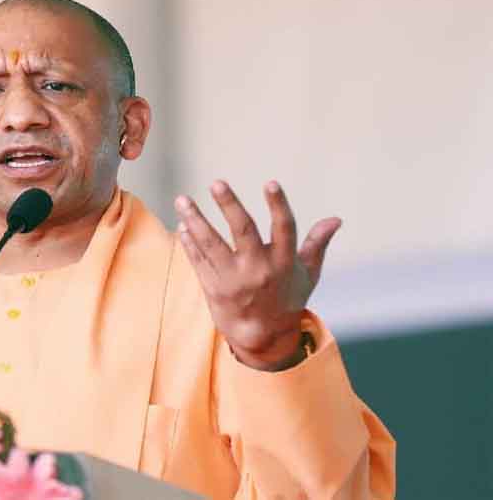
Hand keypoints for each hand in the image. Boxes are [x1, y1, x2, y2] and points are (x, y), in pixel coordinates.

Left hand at [175, 180, 340, 370]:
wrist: (261, 336)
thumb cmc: (286, 298)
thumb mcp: (307, 273)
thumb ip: (317, 244)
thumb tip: (335, 219)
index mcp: (283, 262)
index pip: (284, 229)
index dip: (278, 205)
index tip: (270, 183)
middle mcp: (258, 269)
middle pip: (242, 232)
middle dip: (229, 205)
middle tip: (217, 183)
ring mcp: (233, 279)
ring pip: (211, 245)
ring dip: (195, 220)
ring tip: (182, 200)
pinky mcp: (213, 287)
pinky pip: (198, 260)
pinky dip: (189, 242)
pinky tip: (183, 223)